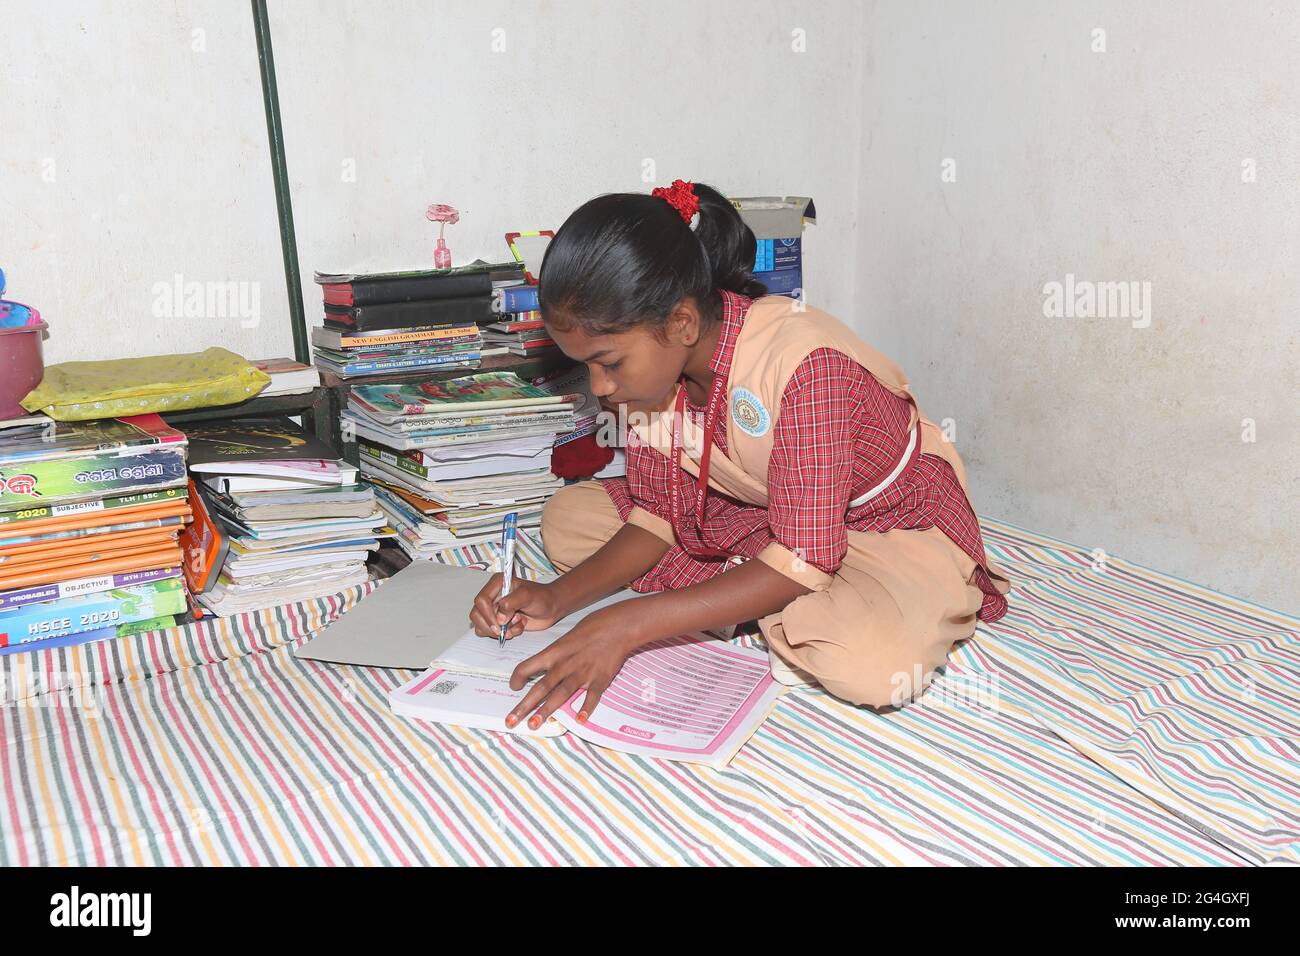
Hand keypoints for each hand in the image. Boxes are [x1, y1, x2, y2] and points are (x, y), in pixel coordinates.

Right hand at [469, 574, 564, 639]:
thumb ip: (511, 603)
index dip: (487, 614)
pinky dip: (506, 634)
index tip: (499, 624)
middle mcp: (493, 597)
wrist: (551, 607)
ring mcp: (494, 610)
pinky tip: (519, 626)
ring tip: (517, 624)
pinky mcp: (499, 622)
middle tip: (506, 630)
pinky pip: (492, 633)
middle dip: (491, 626)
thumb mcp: (528, 595)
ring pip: (481, 626)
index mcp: (497, 584)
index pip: (481, 600)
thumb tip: (500, 618)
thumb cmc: (542, 597)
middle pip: (477, 615)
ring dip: (500, 631)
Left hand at [505, 605, 641, 730]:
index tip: (513, 687)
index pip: (527, 666)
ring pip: (560, 695)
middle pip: (540, 687)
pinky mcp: (600, 680)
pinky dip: (586, 708)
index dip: (517, 678)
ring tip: (534, 724)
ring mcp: (582, 674)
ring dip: (546, 711)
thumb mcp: (567, 638)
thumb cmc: (592, 627)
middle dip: (524, 706)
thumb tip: (544, 666)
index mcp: (554, 652)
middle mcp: (564, 665)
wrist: (617, 626)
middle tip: (511, 721)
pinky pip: (591, 697)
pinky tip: (579, 720)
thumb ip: (555, 654)